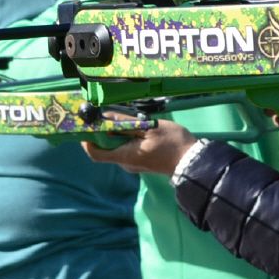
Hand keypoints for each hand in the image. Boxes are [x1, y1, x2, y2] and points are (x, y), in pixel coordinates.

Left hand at [80, 120, 198, 174]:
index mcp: (125, 156)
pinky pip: (127, 149)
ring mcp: (133, 164)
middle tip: (110, 115)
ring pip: (117, 147)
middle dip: (104, 132)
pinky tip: (137, 128)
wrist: (192, 161)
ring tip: (129, 120)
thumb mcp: (149, 127)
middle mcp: (125, 163)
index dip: (87, 140)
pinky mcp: (141, 162)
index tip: (88, 125)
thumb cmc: (172, 143)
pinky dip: (126, 138)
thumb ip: (125, 123)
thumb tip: (106, 117)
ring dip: (117, 134)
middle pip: (105, 148)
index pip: (95, 153)